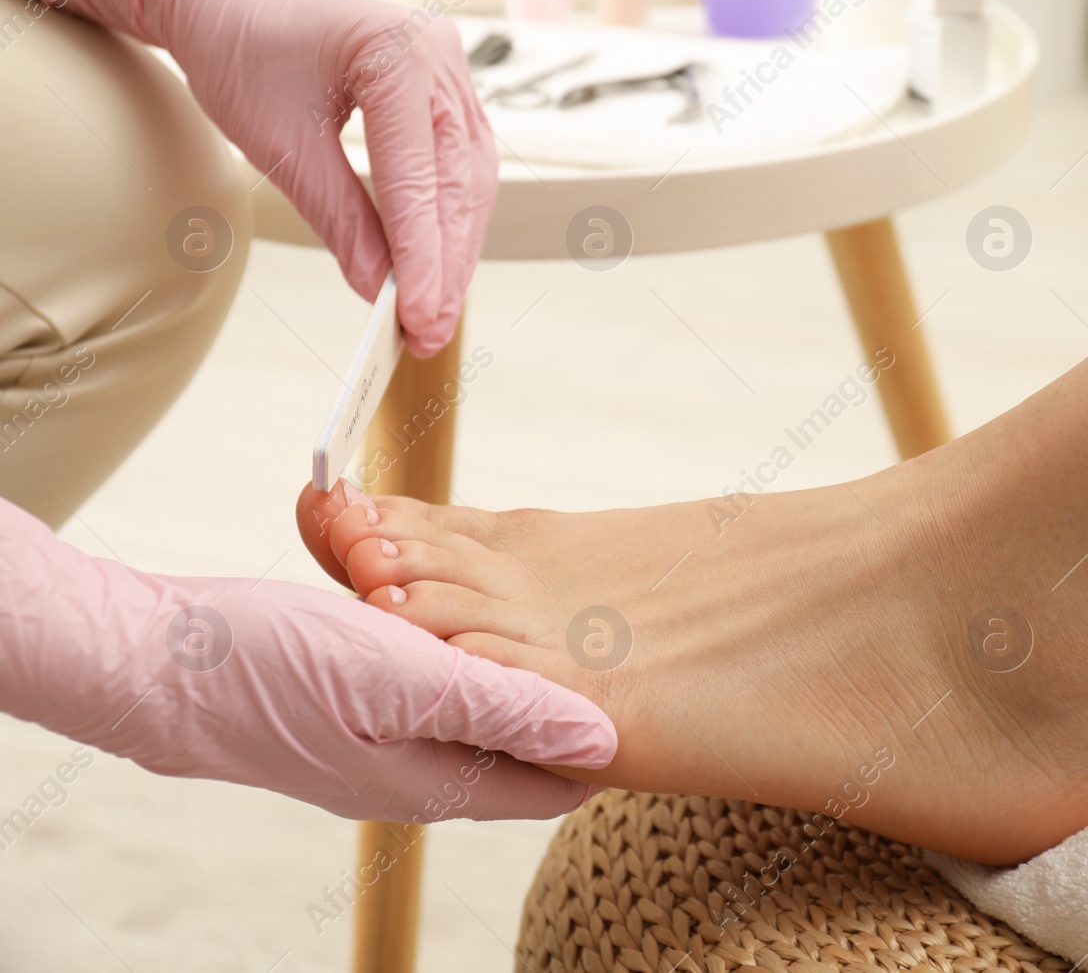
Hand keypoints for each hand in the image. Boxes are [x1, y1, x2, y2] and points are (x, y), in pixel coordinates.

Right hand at [0, 498, 614, 821]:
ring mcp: (378, 742)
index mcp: (440, 779)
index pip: (553, 784)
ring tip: (539, 607)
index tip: (637, 685)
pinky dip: (450, 642)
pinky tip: (451, 606)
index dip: (599, 743)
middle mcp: (415, 771)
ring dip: (502, 661)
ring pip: (473, 705)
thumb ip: (503, 712)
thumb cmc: (271, 670)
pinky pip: (425, 678)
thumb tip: (601, 744)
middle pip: (519, 745)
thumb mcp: (405, 681)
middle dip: (556, 695)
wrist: (149, 663)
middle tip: (595, 629)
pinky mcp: (346, 705)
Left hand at [30, 0, 496, 355]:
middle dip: (445, 267)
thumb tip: (379, 289)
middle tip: (427, 332)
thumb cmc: (244, 52)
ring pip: (472, 184)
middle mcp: (441, 57)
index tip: (417, 319)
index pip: (419, 177)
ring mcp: (453, 74)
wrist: (234, 1)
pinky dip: (450, 224)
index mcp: (398, 52)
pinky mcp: (450, 96)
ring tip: (432, 312)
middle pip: (459, 185)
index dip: (421, 258)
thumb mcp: (279, 144)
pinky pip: (464, 171)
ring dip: (454, 253)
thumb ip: (339, 218)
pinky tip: (437, 269)